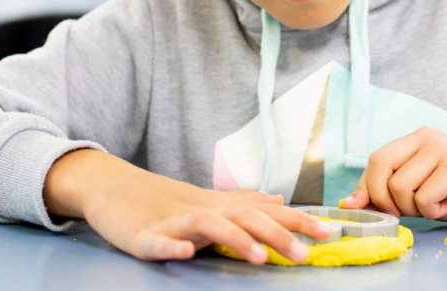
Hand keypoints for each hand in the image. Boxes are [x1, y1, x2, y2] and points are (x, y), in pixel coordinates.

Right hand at [43, 149, 331, 263]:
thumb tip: (280, 199)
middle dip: (278, 236)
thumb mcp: (210, 202)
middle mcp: (204, 210)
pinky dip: (171, 245)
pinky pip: (160, 242)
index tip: (332, 233)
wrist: (115, 189)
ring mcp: (175, 222)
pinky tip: (183, 252)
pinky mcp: (146, 236)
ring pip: (210, 228)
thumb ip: (245, 202)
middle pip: (246, 218)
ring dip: (236, 241)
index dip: (300, 222)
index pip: (267, 213)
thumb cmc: (165, 201)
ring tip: (260, 258)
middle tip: (305, 255)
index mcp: (222, 207)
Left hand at [339, 127, 446, 221]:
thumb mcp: (416, 194)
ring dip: (414, 209)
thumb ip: (384, 194)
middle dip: (385, 200)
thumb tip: (348, 203)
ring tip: (435, 204)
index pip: (374, 161)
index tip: (370, 209)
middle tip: (407, 211)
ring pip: (400, 187)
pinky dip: (433, 211)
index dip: (367, 189)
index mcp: (413, 140)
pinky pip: (424, 197)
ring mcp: (440, 148)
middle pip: (379, 167)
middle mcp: (424, 137)